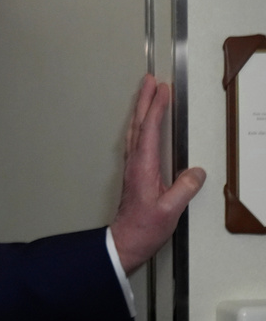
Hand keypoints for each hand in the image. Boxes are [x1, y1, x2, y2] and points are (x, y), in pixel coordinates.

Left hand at [110, 75, 205, 274]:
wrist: (126, 240)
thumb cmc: (145, 227)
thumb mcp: (170, 210)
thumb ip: (184, 189)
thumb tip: (195, 171)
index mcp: (143, 166)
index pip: (150, 129)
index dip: (156, 107)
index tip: (162, 89)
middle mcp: (135, 162)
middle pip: (138, 123)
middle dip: (144, 99)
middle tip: (149, 79)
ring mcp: (133, 166)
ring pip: (135, 129)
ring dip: (140, 109)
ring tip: (146, 93)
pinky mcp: (134, 172)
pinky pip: (135, 139)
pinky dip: (139, 124)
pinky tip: (141, 123)